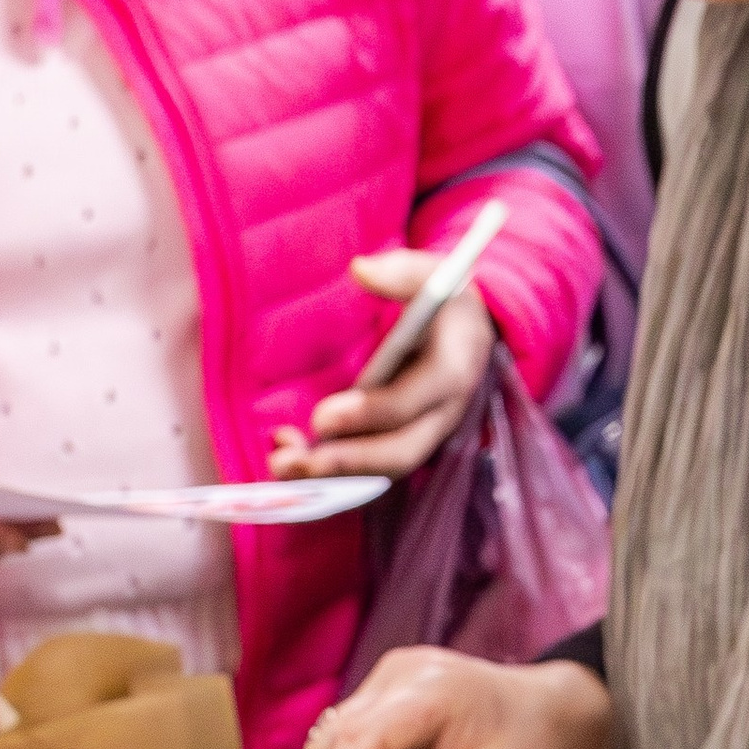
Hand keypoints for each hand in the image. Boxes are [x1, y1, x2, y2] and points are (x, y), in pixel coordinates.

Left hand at [267, 251, 494, 481]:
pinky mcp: (404, 443)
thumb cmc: (445, 300)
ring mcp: (424, 435)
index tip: (321, 418)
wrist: (468, 329)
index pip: (412, 403)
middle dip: (344, 463)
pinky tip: (291, 463)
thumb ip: (400, 272)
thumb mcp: (433, 273)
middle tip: (290, 463)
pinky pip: (370, 472)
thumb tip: (361, 270)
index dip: (368, 415)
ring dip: (331, 478)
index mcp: (451, 371)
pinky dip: (332, 477)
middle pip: (399, 453)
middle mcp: (442, 414)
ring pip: (382, 471)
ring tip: (281, 467)